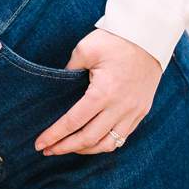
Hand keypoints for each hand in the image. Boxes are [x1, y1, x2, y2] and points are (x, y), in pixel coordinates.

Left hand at [34, 30, 163, 154]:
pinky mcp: (141, 111)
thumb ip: (69, 69)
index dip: (54, 135)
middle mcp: (120, 107)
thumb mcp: (86, 49)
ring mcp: (134, 111)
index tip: (39, 144)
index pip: (74, 122)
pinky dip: (105, 143)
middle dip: (65, 148)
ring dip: (86, 150)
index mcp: (103, 92)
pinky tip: (92, 141)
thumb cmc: (115, 40)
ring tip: (68, 148)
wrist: (149, 37)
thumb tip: (59, 86)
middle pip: (89, 139)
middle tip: (48, 150)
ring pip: (108, 144)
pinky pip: (123, 137)